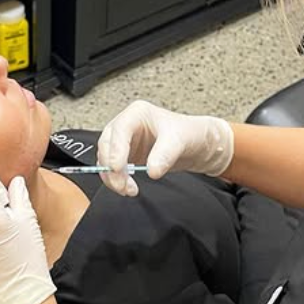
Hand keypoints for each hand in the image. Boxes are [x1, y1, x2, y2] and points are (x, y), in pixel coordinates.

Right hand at [97, 100, 234, 195]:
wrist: (198, 145)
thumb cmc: (189, 133)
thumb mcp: (180, 140)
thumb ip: (165, 154)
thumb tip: (151, 170)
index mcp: (137, 113)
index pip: (119, 129)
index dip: (115, 149)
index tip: (117, 168)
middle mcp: (127, 126)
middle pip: (106, 145)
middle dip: (111, 167)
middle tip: (122, 185)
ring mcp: (125, 142)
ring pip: (106, 159)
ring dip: (112, 177)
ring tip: (129, 190)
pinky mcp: (126, 156)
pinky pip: (113, 169)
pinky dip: (117, 180)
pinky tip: (129, 188)